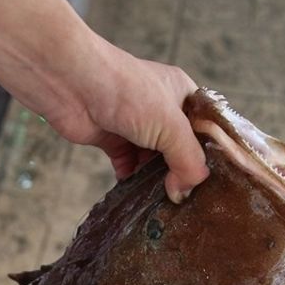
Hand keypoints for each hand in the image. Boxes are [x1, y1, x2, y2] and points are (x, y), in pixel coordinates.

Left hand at [42, 45, 208, 201]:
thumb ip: (186, 160)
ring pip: (154, 161)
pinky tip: (136, 193)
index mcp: (182, 95)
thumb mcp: (169, 125)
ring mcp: (136, 125)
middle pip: (179, 149)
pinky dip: (132, 179)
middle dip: (181, 172)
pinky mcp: (112, 139)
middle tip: (185, 198)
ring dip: (156, 180)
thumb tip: (185, 193)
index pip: (205, 130)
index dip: (209, 156)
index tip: (214, 184)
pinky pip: (129, 166)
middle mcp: (161, 109)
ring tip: (164, 202)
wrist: (71, 83)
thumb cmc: (125, 91)